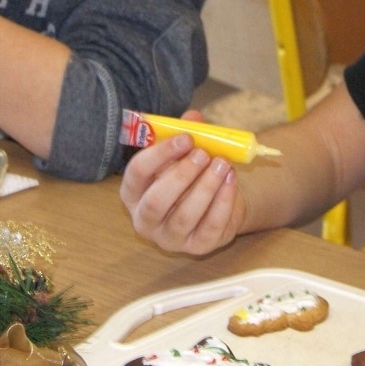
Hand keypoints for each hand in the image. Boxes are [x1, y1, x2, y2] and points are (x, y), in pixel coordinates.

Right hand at [120, 110, 246, 254]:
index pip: (136, 173)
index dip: (160, 153)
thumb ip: (187, 133)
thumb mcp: (184, 153)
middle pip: (156, 201)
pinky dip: (223, 202)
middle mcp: (145, 219)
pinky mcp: (196, 247)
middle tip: (203, 153)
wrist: (217, 203)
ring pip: (184, 217)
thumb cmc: (190, 175)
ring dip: (205, 187)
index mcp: (133, 192)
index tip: (185, 137)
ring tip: (222, 164)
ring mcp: (169, 238)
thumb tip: (193, 117)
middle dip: (181, 175)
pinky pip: (210, 227)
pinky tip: (231, 180)